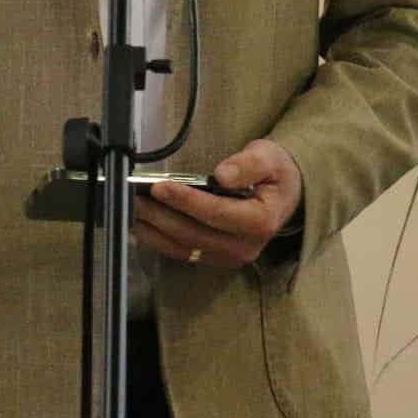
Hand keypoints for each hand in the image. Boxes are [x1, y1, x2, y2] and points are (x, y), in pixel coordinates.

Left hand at [132, 139, 302, 269]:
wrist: (284, 196)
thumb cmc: (274, 173)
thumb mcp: (268, 158)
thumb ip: (247, 164)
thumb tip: (222, 175)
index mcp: (261, 221)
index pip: (216, 213)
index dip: (185, 201)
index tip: (160, 187)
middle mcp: (245, 246)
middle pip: (194, 234)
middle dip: (161, 216)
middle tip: (136, 198)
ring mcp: (230, 257)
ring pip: (184, 248)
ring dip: (155, 231)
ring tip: (133, 210)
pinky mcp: (216, 259)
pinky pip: (183, 253)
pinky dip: (160, 241)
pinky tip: (143, 226)